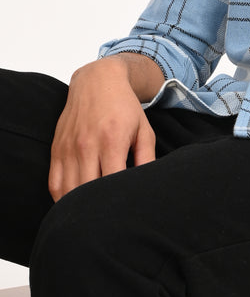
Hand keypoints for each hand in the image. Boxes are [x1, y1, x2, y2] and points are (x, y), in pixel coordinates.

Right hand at [48, 58, 156, 200]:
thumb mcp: (144, 130)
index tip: (127, 207)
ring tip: (93, 214)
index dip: (119, 200)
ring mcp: (69, 149)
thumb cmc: (125, 107)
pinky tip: (74, 204)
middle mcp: (87, 146)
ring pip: (69, 192)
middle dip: (99, 208)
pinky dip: (62, 199)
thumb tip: (149, 185)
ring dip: (79, 207)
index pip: (112, 183)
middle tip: (111, 217)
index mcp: (112, 141)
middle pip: (88, 192)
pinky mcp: (57, 150)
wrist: (98, 80)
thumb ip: (147, 159)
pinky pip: (54, 184)